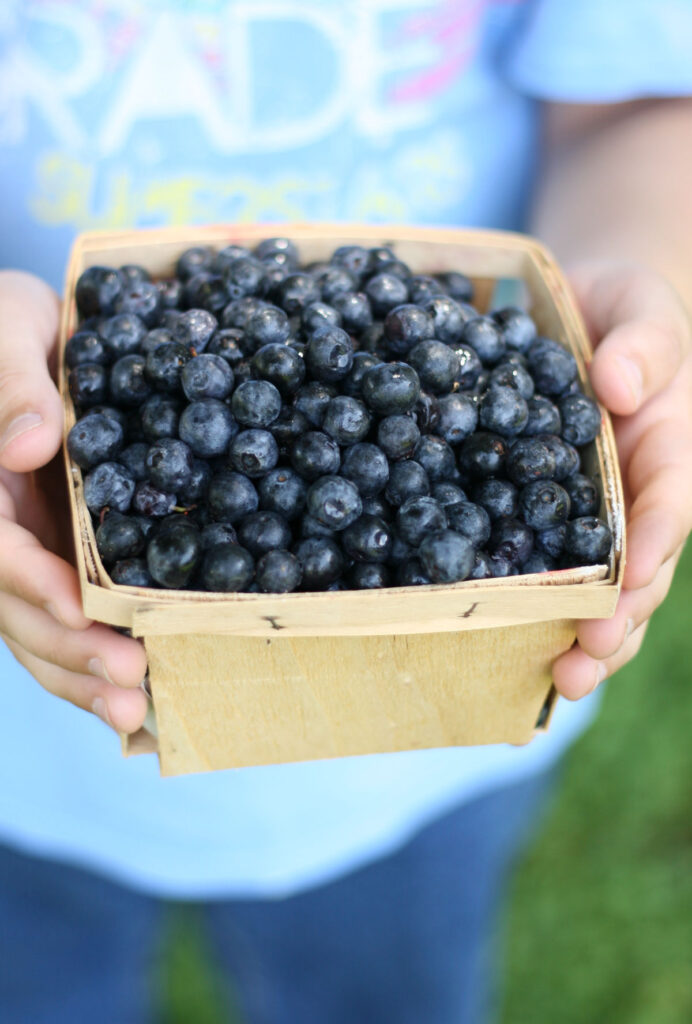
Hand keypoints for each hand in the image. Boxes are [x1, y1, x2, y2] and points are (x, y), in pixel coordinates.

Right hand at [0, 271, 147, 731]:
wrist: (18, 333)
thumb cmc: (6, 321)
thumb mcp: (9, 328)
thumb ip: (12, 382)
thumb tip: (35, 442)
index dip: (32, 581)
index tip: (84, 611)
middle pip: (15, 607)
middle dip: (69, 651)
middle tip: (130, 689)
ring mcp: (21, 547)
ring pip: (35, 626)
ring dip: (79, 675)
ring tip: (136, 714)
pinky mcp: (53, 554)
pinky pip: (63, 614)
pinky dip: (90, 655)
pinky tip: (136, 690)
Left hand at [552, 261, 691, 698]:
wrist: (578, 313)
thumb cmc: (622, 312)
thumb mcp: (644, 309)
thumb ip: (644, 343)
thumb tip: (617, 385)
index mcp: (666, 456)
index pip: (668, 511)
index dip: (650, 554)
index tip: (625, 590)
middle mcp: (631, 502)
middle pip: (635, 576)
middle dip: (615, 625)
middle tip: (581, 664)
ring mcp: (586, 520)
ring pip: (592, 591)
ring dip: (575, 638)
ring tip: (555, 683)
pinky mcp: (538, 520)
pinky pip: (534, 566)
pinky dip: (523, 607)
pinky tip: (494, 646)